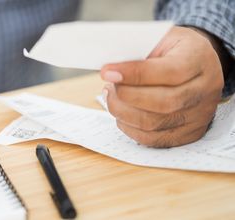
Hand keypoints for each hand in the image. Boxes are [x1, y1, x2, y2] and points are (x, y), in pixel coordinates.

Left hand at [100, 26, 223, 146]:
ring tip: (111, 96)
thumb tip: (111, 70)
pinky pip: (153, 139)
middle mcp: (205, 90)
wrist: (197, 63)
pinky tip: (121, 112)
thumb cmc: (172, 49)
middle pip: (164, 102)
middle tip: (109, 85)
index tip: (108, 72)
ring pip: (154, 124)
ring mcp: (200, 114)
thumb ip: (138, 52)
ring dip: (123, 112)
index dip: (135, 74)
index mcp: (200, 59)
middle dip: (126, 95)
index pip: (170, 71)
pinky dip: (130, 127)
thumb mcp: (160, 38)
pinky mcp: (189, 133)